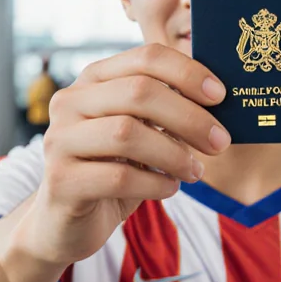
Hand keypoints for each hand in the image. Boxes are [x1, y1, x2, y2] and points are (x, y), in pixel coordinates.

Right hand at [19, 43, 230, 266]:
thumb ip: (165, 111)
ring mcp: (60, 140)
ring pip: (127, 133)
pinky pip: (118, 177)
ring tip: (195, 171)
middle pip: (139, 92)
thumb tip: (218, 99)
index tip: (220, 96)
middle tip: (219, 142)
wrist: (67, 223)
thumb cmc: (113, 170)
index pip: (146, 58)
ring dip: (173, 154)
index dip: (187, 73)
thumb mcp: (140, 133)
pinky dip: (155, 184)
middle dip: (189, 117)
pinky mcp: (61, 180)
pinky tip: (169, 188)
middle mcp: (70, 102)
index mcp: (94, 80)